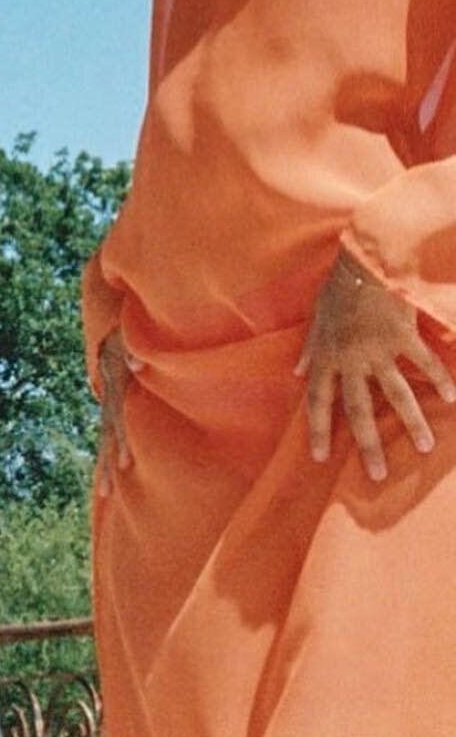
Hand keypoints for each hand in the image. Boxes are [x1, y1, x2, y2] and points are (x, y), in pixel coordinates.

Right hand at [97, 328, 142, 495]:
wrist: (119, 325)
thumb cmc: (131, 330)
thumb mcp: (130, 335)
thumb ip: (134, 348)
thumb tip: (138, 365)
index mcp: (114, 382)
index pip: (116, 418)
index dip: (122, 441)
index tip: (127, 466)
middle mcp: (109, 396)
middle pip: (107, 434)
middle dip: (107, 463)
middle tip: (107, 493)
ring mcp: (110, 400)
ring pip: (105, 436)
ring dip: (105, 463)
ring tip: (105, 493)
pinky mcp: (115, 403)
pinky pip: (111, 432)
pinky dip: (111, 453)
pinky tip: (113, 474)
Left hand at [298, 250, 455, 480]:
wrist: (362, 262)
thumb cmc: (337, 289)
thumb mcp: (315, 318)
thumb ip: (309, 348)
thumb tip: (297, 371)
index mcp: (326, 356)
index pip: (317, 400)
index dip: (317, 429)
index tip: (319, 457)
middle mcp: (350, 359)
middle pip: (358, 409)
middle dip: (368, 444)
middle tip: (378, 475)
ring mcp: (378, 350)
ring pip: (397, 395)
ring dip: (413, 423)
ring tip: (427, 447)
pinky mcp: (403, 337)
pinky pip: (424, 364)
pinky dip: (440, 380)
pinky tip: (452, 397)